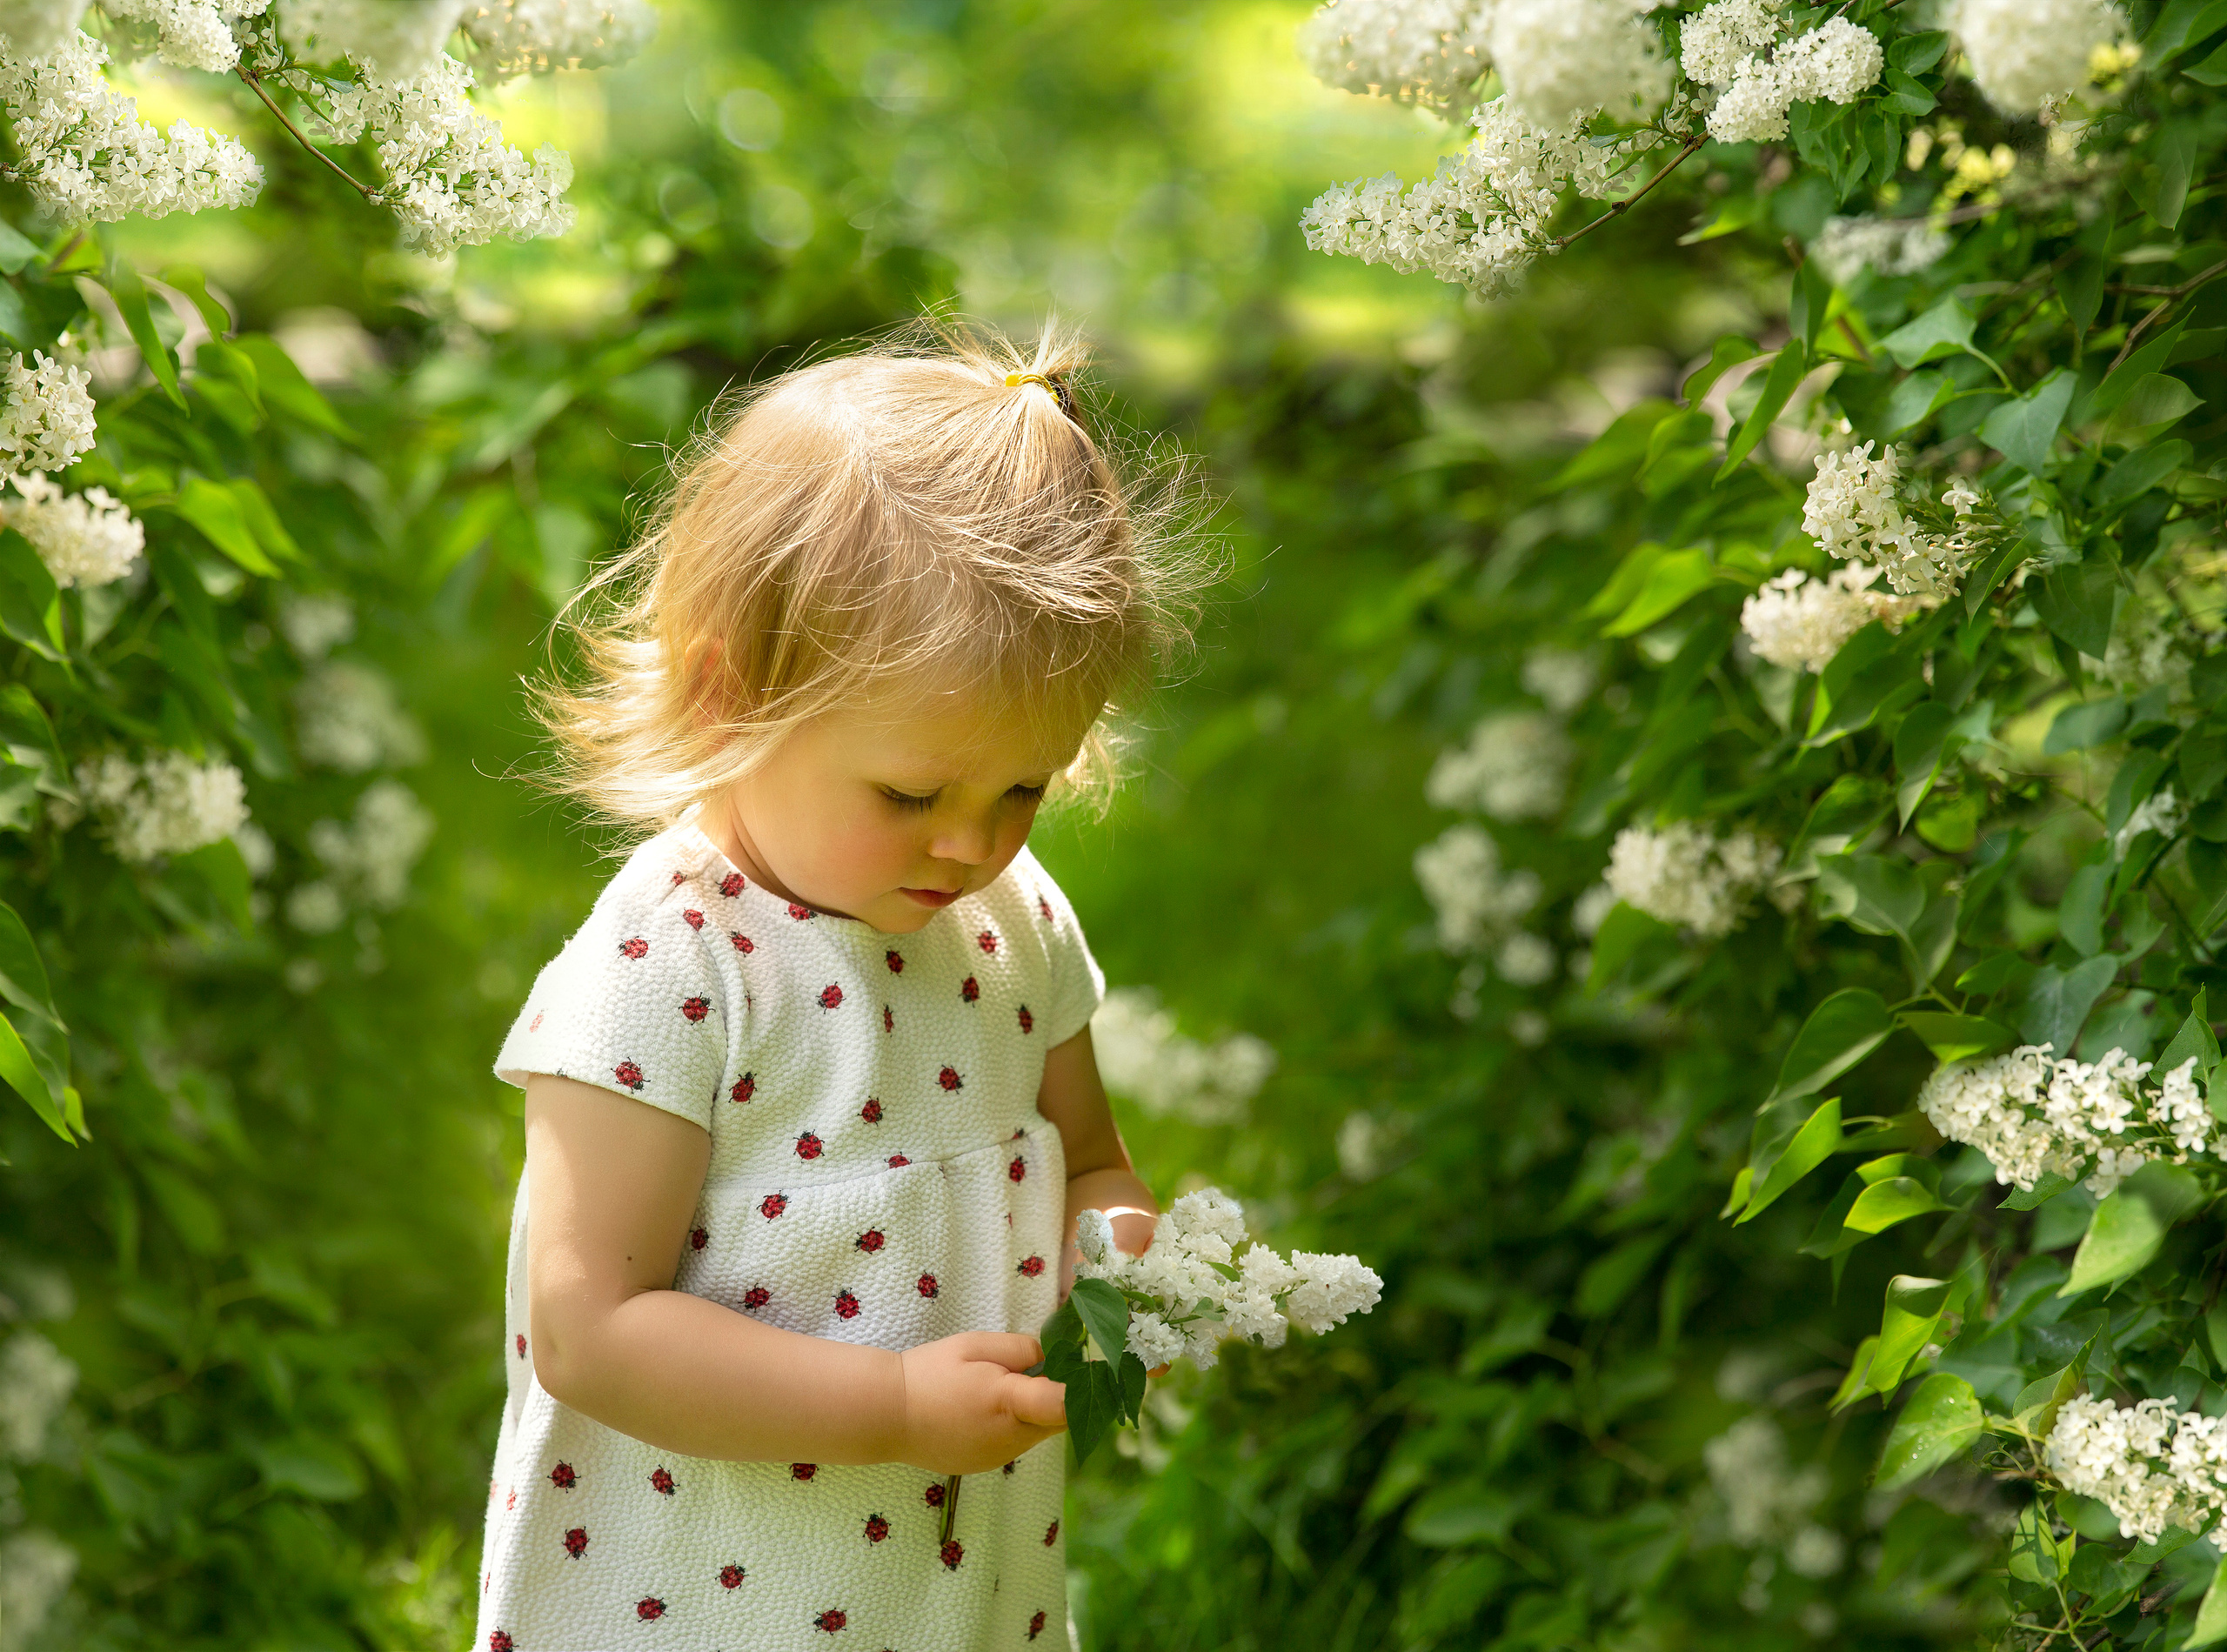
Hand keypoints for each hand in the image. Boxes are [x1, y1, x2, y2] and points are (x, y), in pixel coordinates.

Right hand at [894, 1332, 1066, 1474]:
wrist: (885, 1415)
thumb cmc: (929, 1373)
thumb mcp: (974, 1345)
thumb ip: (1020, 1349)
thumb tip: (1052, 1355)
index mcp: (1008, 1403)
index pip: (1066, 1404)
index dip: (1083, 1385)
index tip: (1086, 1366)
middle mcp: (1010, 1439)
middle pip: (1060, 1421)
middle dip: (1059, 1395)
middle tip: (1046, 1366)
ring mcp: (999, 1457)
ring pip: (1039, 1432)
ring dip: (1037, 1410)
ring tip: (1008, 1384)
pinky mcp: (986, 1465)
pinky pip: (1017, 1443)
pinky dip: (1016, 1424)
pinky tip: (989, 1407)